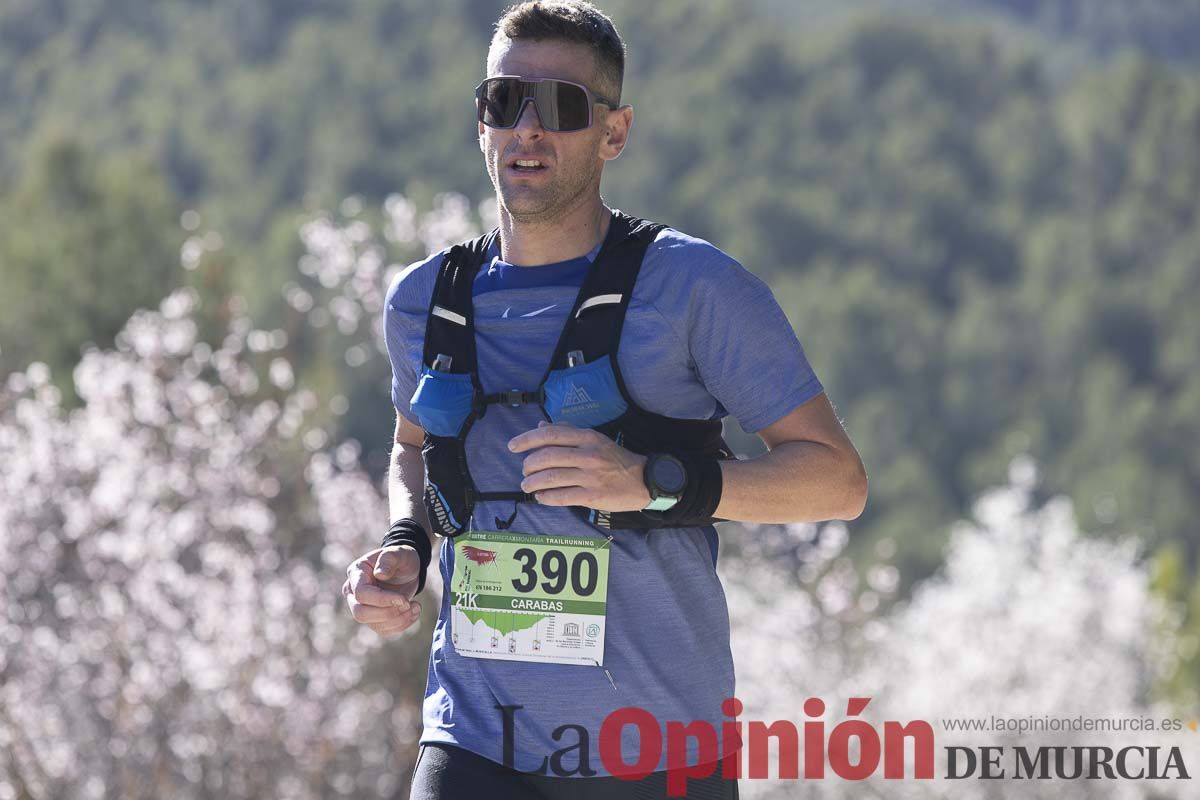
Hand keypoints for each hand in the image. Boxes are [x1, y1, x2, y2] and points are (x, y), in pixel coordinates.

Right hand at [342, 546, 422, 637]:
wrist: (406, 569)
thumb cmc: (400, 558)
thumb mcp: (398, 553)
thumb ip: (389, 560)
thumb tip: (379, 574)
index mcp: (356, 574)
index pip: (361, 594)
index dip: (382, 600)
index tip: (403, 599)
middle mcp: (353, 592)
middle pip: (361, 614)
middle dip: (388, 613)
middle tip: (408, 603)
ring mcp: (362, 607)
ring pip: (374, 625)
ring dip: (398, 620)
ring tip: (415, 606)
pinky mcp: (374, 618)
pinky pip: (384, 630)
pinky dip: (402, 625)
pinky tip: (414, 611)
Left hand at [508, 421, 650, 511]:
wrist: (644, 481)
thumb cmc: (615, 459)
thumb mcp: (595, 439)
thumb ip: (567, 431)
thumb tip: (541, 427)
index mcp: (587, 437)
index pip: (550, 435)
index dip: (527, 439)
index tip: (513, 446)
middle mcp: (587, 455)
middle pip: (546, 457)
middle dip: (528, 465)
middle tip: (525, 470)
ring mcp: (590, 476)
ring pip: (550, 478)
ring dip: (532, 483)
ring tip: (527, 485)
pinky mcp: (592, 496)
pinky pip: (561, 497)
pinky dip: (545, 497)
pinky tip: (540, 497)